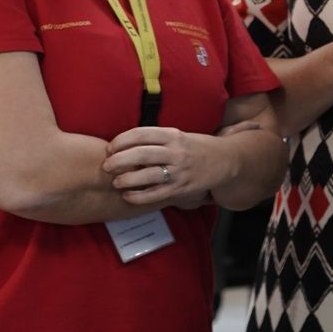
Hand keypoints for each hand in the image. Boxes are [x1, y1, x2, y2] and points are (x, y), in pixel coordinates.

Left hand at [103, 126, 233, 205]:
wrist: (226, 160)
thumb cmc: (196, 147)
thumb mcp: (178, 135)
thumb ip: (155, 139)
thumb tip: (123, 145)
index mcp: (173, 135)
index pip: (141, 134)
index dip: (121, 141)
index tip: (110, 148)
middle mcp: (176, 152)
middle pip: (140, 154)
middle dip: (118, 161)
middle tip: (106, 166)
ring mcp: (179, 171)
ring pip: (146, 176)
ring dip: (126, 180)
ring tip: (116, 182)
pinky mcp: (181, 189)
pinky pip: (155, 195)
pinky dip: (137, 197)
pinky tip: (128, 196)